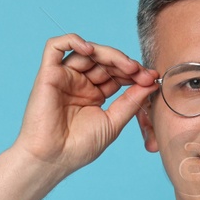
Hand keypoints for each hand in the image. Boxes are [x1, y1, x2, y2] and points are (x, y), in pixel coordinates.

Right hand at [12, 34, 157, 177]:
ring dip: (110, 54)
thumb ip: (131, 101)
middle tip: (141, 72)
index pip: (116, 74)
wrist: (53, 159)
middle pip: (104, 60)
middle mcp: (79, 83)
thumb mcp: (113, 122)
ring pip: (87, 51)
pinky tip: (90, 50)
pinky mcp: (48, 74)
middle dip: (125, 63)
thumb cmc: (79, 147)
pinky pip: (56, 46)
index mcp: (94, 94)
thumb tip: (152, 82)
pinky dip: (73, 41)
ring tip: (127, 66)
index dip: (134, 73)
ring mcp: (64, 77)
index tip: (151, 78)